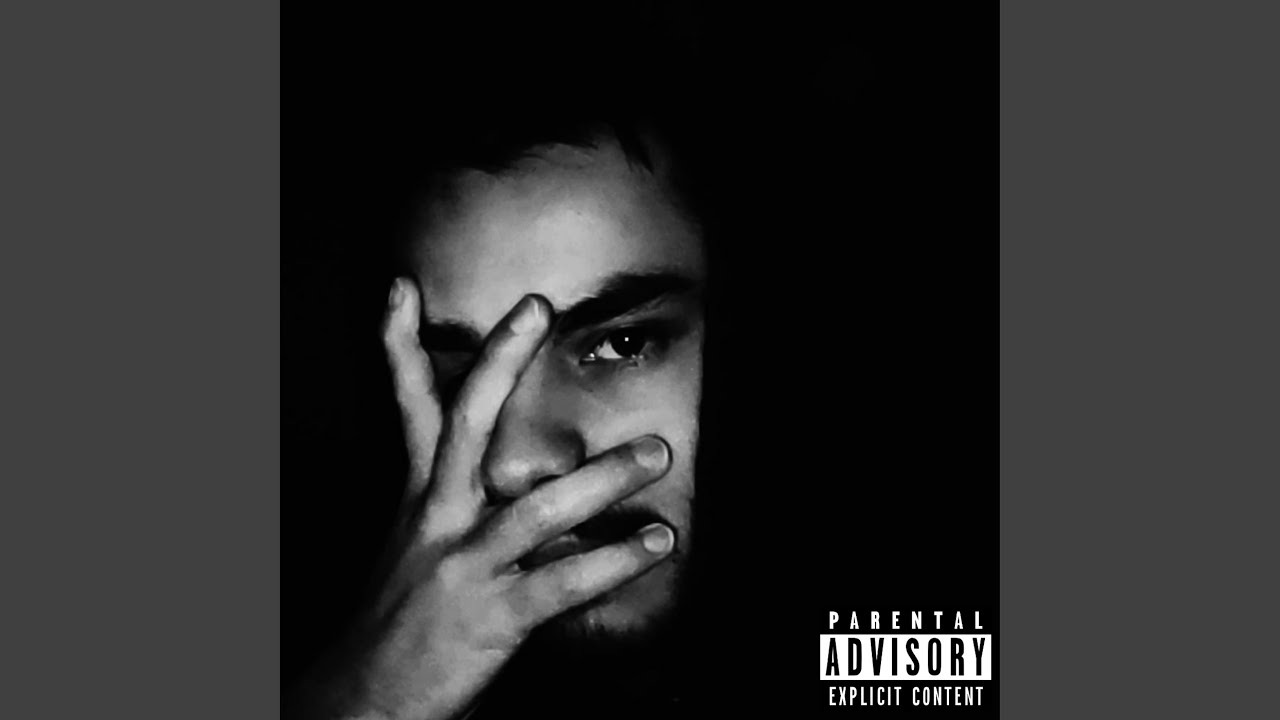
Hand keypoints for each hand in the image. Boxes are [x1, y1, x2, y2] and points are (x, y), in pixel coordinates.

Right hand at [310, 279, 675, 719]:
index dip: (400, 348)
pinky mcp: (493, 616)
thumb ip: (460, 504)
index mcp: (420, 501)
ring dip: (603, 478)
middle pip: (463, 426)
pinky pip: (563, 582)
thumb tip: (512, 472)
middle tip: (535, 304)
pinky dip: (615, 560)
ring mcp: (465, 567)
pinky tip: (656, 541)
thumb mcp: (417, 550)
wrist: (363, 704)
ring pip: (536, 509)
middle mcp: (437, 521)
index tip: (402, 289)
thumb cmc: (401, 622)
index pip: (409, 411)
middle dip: (497, 361)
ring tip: (657, 452)